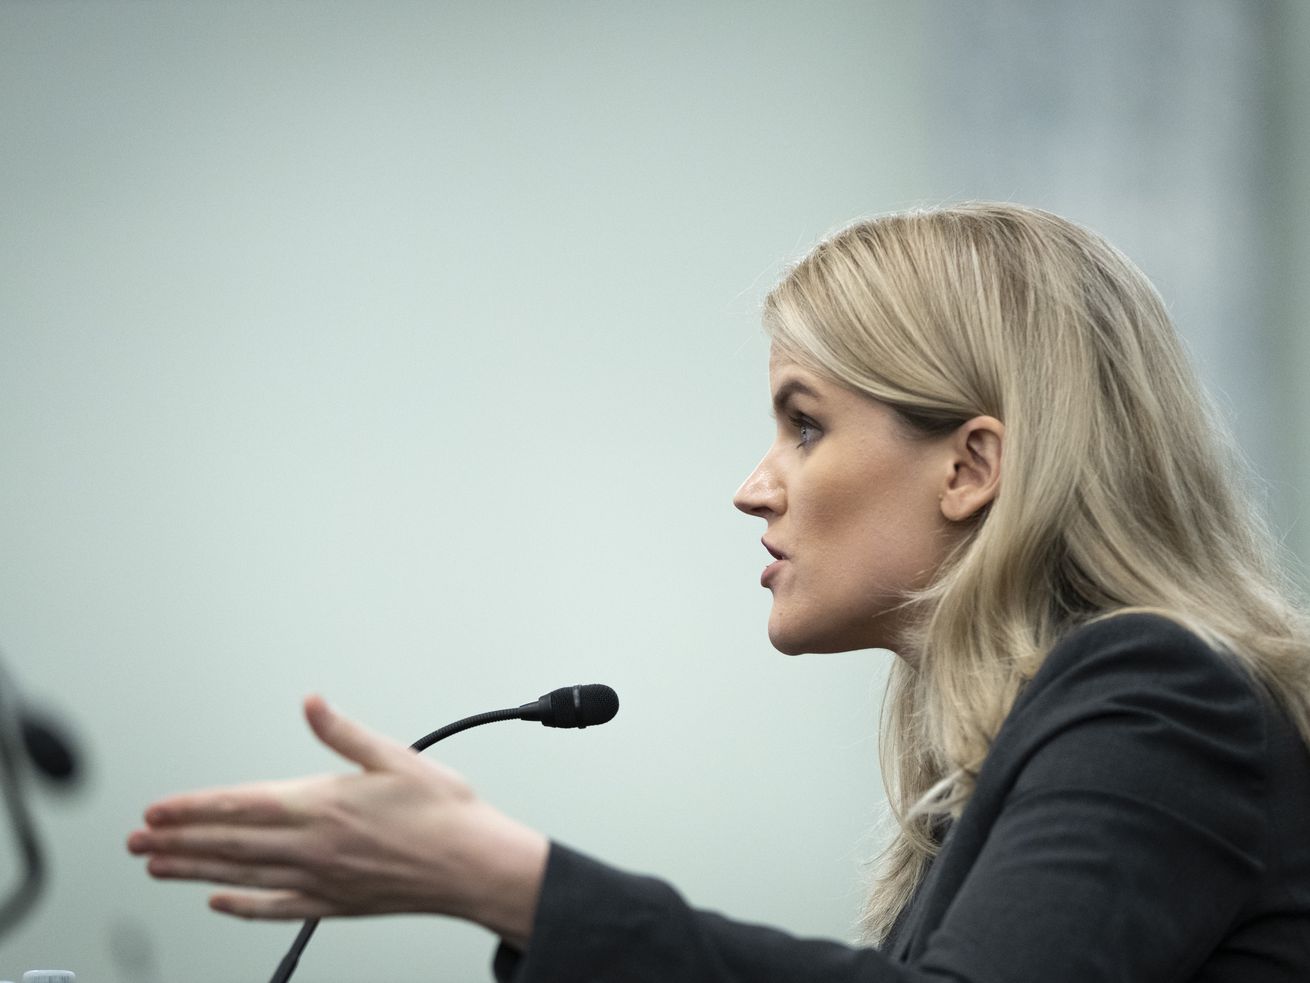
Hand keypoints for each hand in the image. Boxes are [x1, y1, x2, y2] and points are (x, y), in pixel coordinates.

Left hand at [126, 696, 547, 945]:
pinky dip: (242, 905)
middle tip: (137, 841)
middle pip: (229, 844)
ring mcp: (320, 879)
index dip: (192, 808)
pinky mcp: (334, 903)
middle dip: (178, 840)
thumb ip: (344, 733)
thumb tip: (312, 703)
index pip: (239, 806)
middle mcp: (312, 846)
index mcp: (323, 805)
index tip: (156, 810)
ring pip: (241, 876)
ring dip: (195, 871)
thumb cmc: (443, 812)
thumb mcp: (395, 757)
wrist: (473, 865)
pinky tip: (220, 902)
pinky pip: (275, 908)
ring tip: (159, 868)